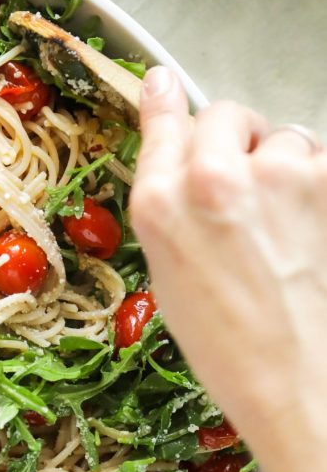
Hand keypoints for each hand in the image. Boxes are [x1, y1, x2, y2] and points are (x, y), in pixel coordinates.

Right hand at [131, 66, 326, 471]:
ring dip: (285, 166)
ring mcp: (279, 174)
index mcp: (160, 203)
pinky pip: (322, 161)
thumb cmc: (228, 349)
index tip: (167, 85)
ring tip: (288, 226)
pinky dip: (319, 186)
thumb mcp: (169, 274)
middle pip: (226, 115)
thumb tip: (174, 157)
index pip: (164, 121)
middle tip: (247, 188)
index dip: (168, 102)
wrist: (299, 386)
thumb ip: (168, 204)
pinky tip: (312, 230)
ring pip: (284, 137)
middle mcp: (213, 176)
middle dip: (236, 142)